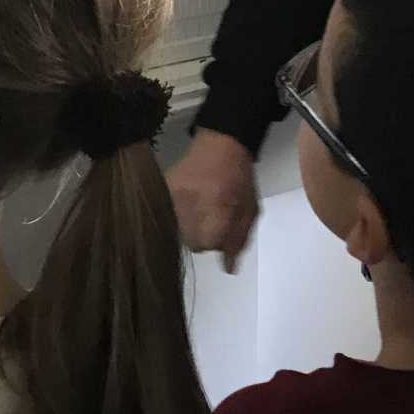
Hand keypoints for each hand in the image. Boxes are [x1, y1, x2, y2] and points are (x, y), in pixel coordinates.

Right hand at [165, 129, 258, 272]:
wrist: (220, 144)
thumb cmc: (240, 179)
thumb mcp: (250, 210)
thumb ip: (239, 240)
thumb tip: (228, 270)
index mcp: (218, 210)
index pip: (208, 245)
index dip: (218, 239)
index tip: (224, 225)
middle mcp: (192, 206)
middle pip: (192, 242)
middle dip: (204, 235)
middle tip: (212, 216)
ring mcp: (174, 197)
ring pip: (178, 231)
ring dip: (189, 226)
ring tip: (199, 208)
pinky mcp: (163, 188)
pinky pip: (167, 215)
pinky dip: (176, 214)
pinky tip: (188, 202)